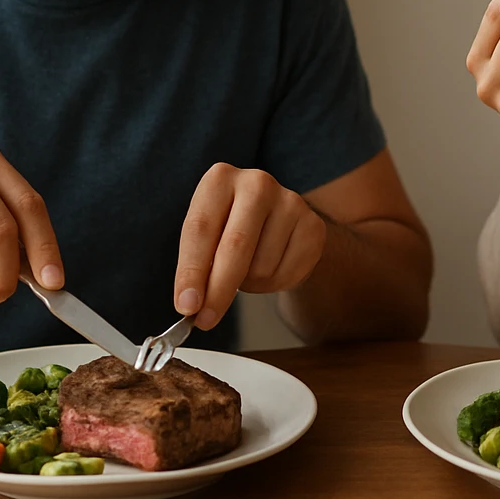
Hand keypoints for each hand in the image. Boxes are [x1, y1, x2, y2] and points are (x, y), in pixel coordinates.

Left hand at [174, 163, 326, 329]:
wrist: (280, 222)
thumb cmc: (232, 229)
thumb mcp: (207, 237)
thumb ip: (197, 266)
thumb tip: (190, 303)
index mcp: (220, 179)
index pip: (200, 230)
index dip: (191, 271)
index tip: (186, 305)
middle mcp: (256, 183)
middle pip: (235, 247)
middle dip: (218, 290)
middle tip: (206, 319)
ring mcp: (290, 202)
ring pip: (261, 266)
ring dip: (249, 283)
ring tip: (249, 268)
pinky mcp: (313, 226)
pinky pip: (287, 273)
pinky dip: (273, 284)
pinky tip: (272, 266)